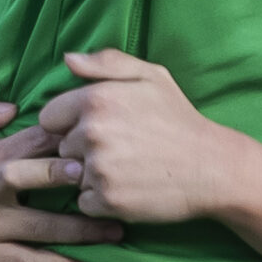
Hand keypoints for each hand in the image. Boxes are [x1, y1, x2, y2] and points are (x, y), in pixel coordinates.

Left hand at [13, 49, 256, 223]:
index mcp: (96, 99)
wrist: (212, 168)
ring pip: (72, 176)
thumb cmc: (180, 119)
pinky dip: (101, 200)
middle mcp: (92, 133)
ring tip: (127, 169)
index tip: (98, 128)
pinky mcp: (107, 200)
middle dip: (83, 150)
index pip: (50, 117)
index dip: (70, 123)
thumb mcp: (151, 77)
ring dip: (92, 176)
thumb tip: (67, 59)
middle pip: (62, 148)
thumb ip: (106, 63)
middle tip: (121, 149)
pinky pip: (84, 202)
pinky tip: (128, 188)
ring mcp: (99, 168)